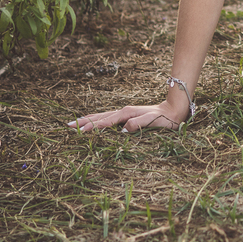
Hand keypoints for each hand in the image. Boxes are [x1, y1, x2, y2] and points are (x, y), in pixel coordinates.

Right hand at [67, 98, 184, 133]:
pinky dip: (97, 120)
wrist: (174, 110)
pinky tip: (94, 123)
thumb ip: (139, 124)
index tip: (80, 131)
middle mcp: (124, 112)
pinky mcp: (127, 116)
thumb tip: (124, 129)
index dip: (93, 126)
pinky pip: (108, 118)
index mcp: (127, 113)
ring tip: (74, 123)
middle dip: (84, 121)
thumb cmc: (165, 118)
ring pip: (102, 116)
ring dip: (88, 120)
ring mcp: (125, 113)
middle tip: (67, 126)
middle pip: (100, 117)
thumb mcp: (153, 121)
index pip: (106, 121)